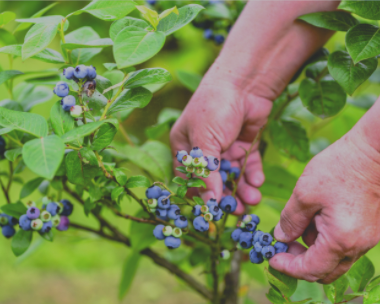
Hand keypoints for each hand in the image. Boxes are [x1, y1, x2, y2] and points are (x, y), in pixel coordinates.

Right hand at [170, 63, 272, 212]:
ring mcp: (225, 146)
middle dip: (225, 196)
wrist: (244, 83)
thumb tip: (209, 203)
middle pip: (213, 180)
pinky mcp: (245, 143)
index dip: (200, 196)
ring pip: (232, 175)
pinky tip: (257, 182)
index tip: (212, 213)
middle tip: (237, 212)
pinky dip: (252, 175)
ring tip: (252, 200)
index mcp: (185, 146)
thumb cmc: (214, 109)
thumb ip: (207, 173)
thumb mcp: (205, 141)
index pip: (190, 178)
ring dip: (242, 189)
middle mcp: (205, 148)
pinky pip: (248, 165)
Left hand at [270, 125, 379, 282]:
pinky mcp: (370, 228)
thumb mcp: (304, 194)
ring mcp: (368, 238)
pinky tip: (317, 214)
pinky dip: (326, 237)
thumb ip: (290, 220)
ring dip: (313, 246)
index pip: (311, 269)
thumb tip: (281, 237)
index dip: (288, 267)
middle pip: (325, 270)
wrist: (373, 151)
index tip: (271, 259)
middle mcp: (359, 245)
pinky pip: (345, 243)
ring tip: (303, 217)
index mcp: (341, 240)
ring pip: (334, 256)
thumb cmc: (338, 168)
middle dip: (301, 260)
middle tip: (283, 244)